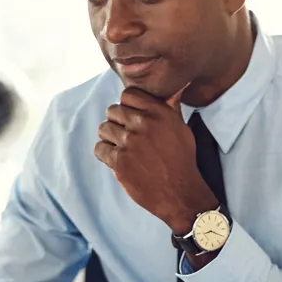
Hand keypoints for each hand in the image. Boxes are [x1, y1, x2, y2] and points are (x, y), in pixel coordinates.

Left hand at [94, 86, 218, 233]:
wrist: (180, 193)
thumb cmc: (182, 160)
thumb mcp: (181, 129)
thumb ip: (171, 107)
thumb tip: (174, 88)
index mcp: (158, 112)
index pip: (128, 94)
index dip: (127, 105)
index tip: (131, 117)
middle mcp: (143, 123)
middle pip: (113, 110)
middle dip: (117, 122)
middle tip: (126, 135)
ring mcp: (129, 142)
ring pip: (103, 128)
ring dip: (109, 138)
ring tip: (121, 148)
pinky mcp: (119, 161)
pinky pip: (99, 148)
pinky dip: (105, 154)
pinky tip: (116, 159)